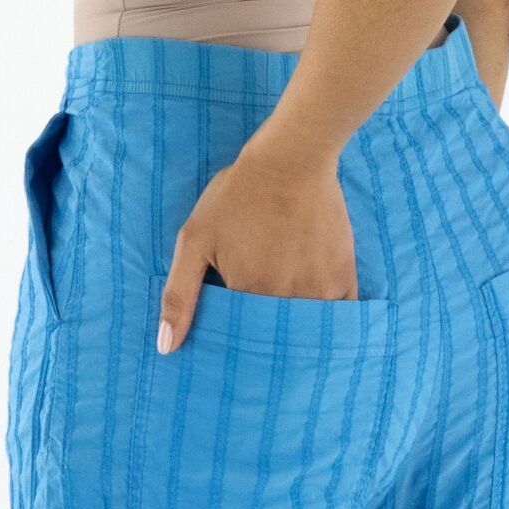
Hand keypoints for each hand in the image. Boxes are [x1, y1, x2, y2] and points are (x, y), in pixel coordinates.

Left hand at [156, 135, 357, 354]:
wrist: (292, 160)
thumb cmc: (237, 196)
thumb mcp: (193, 239)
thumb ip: (178, 295)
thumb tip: (165, 348)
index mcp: (246, 296)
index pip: (240, 335)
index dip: (236, 331)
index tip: (235, 324)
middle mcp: (283, 301)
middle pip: (273, 337)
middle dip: (266, 336)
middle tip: (264, 303)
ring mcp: (317, 292)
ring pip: (304, 331)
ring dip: (296, 330)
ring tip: (288, 305)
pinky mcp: (343, 280)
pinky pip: (338, 317)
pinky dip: (329, 321)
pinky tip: (318, 311)